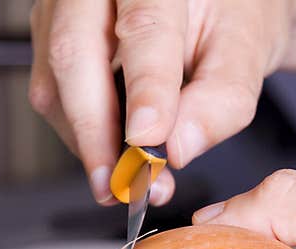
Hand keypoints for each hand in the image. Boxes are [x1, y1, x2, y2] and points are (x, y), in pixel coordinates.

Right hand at [28, 0, 295, 203]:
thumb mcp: (246, 48)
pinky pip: (54, 98)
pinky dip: (85, 138)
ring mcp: (60, 9)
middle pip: (74, 55)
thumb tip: (178, 148)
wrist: (212, 4)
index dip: (145, 88)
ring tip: (135, 179)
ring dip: (90, 145)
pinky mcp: (49, 41)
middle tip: (126, 184)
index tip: (151, 142)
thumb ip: (222, 97)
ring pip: (55, 85)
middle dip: (97, 134)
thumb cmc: (228, 13)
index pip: (144, 25)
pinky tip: (118, 157)